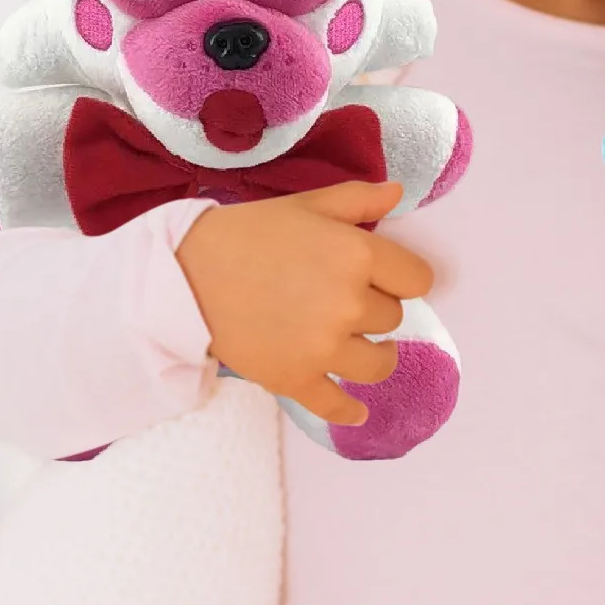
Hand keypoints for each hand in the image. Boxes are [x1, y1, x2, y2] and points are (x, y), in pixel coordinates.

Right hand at [175, 181, 432, 426]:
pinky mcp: (295, 379)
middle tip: (344, 300)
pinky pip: (335, 405)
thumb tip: (399, 192)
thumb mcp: (309, 205)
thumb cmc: (251, 232)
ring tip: (364, 349)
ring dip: (375, 356)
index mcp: (358, 256)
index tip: (388, 280)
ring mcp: (323, 347)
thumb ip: (360, 200)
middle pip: (394, 318)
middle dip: (375, 309)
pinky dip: (348, 411)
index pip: (418, 280)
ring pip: (378, 364)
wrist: (187, 274)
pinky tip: (358, 413)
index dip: (405, 279)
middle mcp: (349, 304)